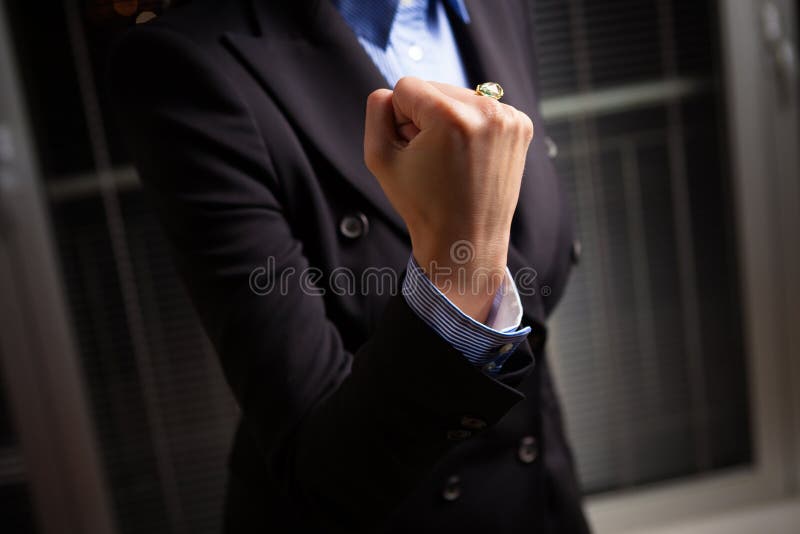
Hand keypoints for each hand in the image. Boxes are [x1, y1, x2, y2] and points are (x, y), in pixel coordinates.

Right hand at [364, 77, 533, 321]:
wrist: (467, 240)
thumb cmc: (423, 205)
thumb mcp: (380, 158)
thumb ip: (376, 112)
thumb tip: (389, 93)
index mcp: (451, 117)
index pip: (406, 87)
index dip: (398, 119)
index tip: (411, 149)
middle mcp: (486, 111)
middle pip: (434, 87)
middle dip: (424, 118)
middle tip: (430, 159)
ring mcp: (509, 118)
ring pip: (457, 96)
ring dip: (447, 120)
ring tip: (449, 160)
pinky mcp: (521, 126)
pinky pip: (481, 108)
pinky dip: (470, 126)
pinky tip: (468, 157)